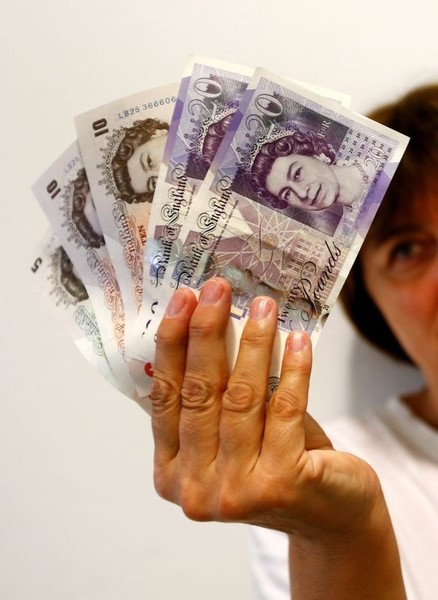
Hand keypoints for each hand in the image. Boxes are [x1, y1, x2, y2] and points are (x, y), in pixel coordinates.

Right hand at [151, 277, 379, 533]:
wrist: (330, 516)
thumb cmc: (275, 463)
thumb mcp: (231, 436)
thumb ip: (212, 397)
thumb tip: (204, 323)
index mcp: (172, 473)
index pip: (165, 398)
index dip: (172, 343)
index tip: (182, 299)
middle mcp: (196, 488)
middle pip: (199, 393)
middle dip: (207, 331)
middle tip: (217, 288)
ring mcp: (236, 491)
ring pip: (241, 398)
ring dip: (253, 343)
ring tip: (263, 305)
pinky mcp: (281, 484)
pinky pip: (285, 409)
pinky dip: (293, 370)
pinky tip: (297, 340)